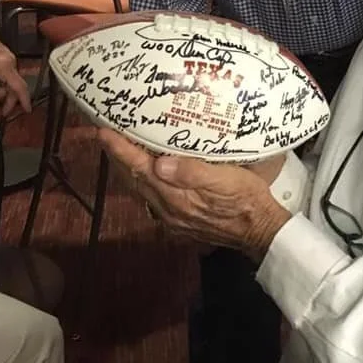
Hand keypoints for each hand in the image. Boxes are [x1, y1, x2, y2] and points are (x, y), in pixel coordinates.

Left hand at [0, 26, 30, 118]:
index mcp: (5, 65)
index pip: (20, 87)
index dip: (24, 100)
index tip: (27, 110)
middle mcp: (8, 59)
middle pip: (15, 83)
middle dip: (8, 98)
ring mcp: (4, 54)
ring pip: (8, 77)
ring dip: (1, 89)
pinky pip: (2, 69)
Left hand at [98, 129, 290, 262]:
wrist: (259, 230)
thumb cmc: (246, 199)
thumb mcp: (226, 179)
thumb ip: (192, 173)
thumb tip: (160, 163)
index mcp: (176, 196)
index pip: (140, 168)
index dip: (120, 150)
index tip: (103, 132)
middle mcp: (168, 209)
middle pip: (134, 180)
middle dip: (118, 157)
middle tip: (107, 134)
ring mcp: (173, 218)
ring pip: (142, 190)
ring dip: (129, 170)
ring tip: (122, 150)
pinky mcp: (181, 222)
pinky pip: (153, 199)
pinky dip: (145, 182)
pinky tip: (150, 174)